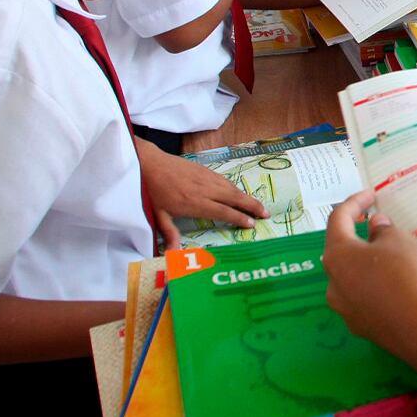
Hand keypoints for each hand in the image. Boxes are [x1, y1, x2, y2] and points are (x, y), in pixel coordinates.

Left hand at [136, 139, 268, 248]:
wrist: (149, 163)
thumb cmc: (153, 191)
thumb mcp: (159, 215)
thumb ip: (170, 233)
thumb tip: (173, 253)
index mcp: (195, 203)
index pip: (223, 211)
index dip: (238, 218)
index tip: (252, 224)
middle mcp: (205, 190)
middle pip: (234, 198)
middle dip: (252, 206)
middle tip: (266, 214)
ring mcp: (207, 178)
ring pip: (232, 188)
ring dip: (247, 197)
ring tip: (258, 205)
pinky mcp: (205, 170)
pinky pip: (225, 180)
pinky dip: (235, 188)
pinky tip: (239, 192)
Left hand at [322, 192, 416, 363]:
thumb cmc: (408, 274)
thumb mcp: (400, 241)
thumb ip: (383, 230)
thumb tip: (374, 227)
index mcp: (337, 256)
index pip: (338, 220)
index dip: (354, 203)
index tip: (371, 195)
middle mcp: (333, 284)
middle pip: (341, 252)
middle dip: (358, 236)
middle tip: (378, 225)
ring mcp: (346, 310)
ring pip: (352, 278)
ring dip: (366, 264)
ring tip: (391, 257)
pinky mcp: (362, 327)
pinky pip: (366, 299)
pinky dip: (376, 287)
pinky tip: (396, 286)